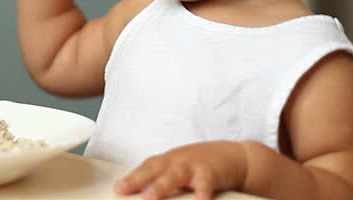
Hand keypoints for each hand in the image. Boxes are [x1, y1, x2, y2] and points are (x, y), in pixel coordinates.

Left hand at [114, 141, 247, 199]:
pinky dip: (200, 193)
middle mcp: (178, 161)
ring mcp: (194, 166)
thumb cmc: (203, 165)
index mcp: (169, 160)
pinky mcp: (212, 174)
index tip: (117, 189)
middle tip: (123, 190)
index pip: (146, 167)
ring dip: (161, 186)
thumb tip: (141, 192)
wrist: (235, 157)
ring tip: (149, 197)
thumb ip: (163, 178)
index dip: (131, 177)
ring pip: (175, 175)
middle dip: (138, 180)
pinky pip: (205, 185)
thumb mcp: (181, 168)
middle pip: (155, 169)